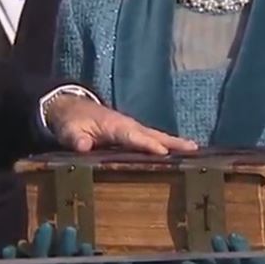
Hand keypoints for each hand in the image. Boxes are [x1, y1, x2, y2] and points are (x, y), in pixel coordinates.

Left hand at [46, 95, 196, 154]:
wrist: (71, 109)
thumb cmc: (71, 121)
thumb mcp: (68, 130)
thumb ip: (75, 138)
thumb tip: (82, 146)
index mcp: (114, 125)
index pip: (133, 136)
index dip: (147, 144)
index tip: (163, 153)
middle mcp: (128, 125)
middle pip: (153, 135)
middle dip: (172, 142)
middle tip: (194, 149)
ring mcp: (132, 129)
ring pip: (157, 136)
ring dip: (176, 143)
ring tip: (196, 152)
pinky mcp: (133, 134)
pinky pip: (153, 139)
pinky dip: (168, 145)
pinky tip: (181, 154)